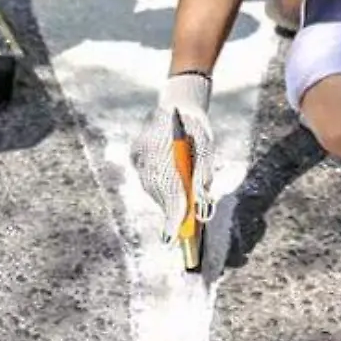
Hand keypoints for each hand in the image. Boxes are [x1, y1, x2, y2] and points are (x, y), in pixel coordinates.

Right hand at [129, 73, 216, 239]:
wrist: (178, 102)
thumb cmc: (196, 126)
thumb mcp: (205, 150)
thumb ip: (203, 179)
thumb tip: (203, 210)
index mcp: (165, 148)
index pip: (169, 189)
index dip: (172, 215)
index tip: (172, 238)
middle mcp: (146, 152)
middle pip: (158, 191)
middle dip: (170, 211)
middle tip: (178, 232)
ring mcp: (138, 153)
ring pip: (150, 187)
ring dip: (164, 200)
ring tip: (175, 213)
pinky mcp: (135, 153)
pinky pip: (145, 178)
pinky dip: (156, 188)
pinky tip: (167, 191)